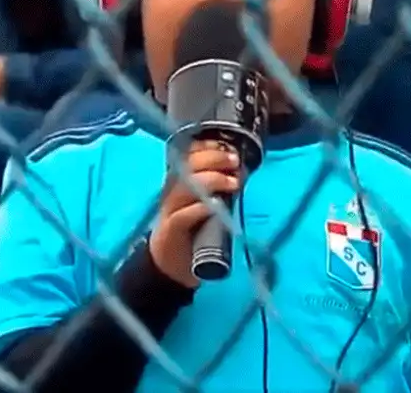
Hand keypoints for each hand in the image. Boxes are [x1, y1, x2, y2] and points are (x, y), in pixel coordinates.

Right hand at [148, 140, 240, 288]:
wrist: (170, 264)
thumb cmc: (192, 231)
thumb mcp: (204, 204)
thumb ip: (217, 189)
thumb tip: (240, 172)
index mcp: (179, 181)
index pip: (188, 154)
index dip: (207, 147)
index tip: (228, 146)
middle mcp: (172, 191)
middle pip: (187, 166)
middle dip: (213, 159)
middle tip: (235, 162)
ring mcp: (170, 210)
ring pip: (186, 187)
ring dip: (212, 181)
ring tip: (233, 183)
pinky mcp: (171, 230)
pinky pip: (183, 216)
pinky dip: (200, 208)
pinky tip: (215, 205)